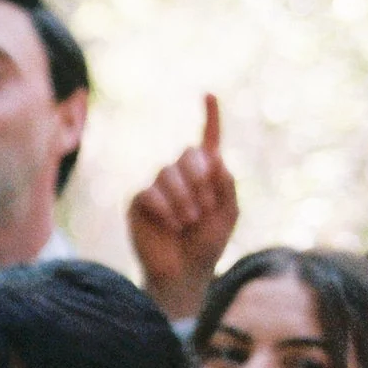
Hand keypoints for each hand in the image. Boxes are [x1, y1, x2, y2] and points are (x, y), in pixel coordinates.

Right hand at [127, 95, 237, 322]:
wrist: (184, 273)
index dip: (210, 118)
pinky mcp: (138, 202)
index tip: (209, 94)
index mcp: (204, 176)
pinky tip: (171, 224)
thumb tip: (213, 158)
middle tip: (205, 208)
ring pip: (168, 173)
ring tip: (188, 221)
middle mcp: (179, 176)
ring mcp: (156, 187)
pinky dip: (165, 208)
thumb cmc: (208, 245)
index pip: (207, 141)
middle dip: (200, 180)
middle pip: (188, 154)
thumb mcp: (229, 213)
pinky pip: (149, 192)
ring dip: (184, 198)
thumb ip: (227, 183)